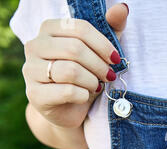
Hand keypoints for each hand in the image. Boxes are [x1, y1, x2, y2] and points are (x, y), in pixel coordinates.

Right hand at [22, 3, 128, 128]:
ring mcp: (30, 70)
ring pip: (70, 71)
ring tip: (96, 86)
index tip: (115, 59)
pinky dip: (84, 95)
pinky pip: (67, 92)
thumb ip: (111, 29)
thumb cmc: (86, 76)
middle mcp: (35, 46)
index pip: (80, 29)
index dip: (102, 45)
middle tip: (109, 76)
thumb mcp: (100, 52)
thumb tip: (122, 9)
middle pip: (74, 49)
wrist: (70, 108)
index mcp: (49, 29)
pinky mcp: (34, 95)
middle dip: (99, 65)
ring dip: (92, 81)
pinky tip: (84, 95)